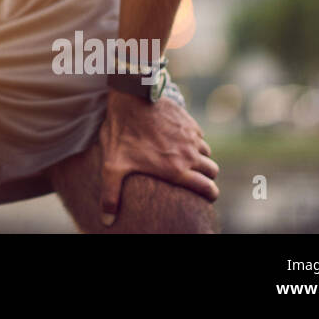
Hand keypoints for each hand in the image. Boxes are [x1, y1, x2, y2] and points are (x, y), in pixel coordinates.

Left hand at [97, 90, 218, 225]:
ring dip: (200, 157)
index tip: (207, 196)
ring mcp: (191, 137)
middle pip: (212, 171)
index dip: (210, 195)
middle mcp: (189, 155)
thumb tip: (106, 220)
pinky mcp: (189, 122)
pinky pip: (199, 136)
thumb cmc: (122, 132)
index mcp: (176, 170)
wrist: (131, 98)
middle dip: (206, 177)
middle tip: (195, 178)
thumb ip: (111, 194)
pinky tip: (178, 140)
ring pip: (207, 153)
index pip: (207, 188)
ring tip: (185, 159)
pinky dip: (193, 141)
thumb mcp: (112, 165)